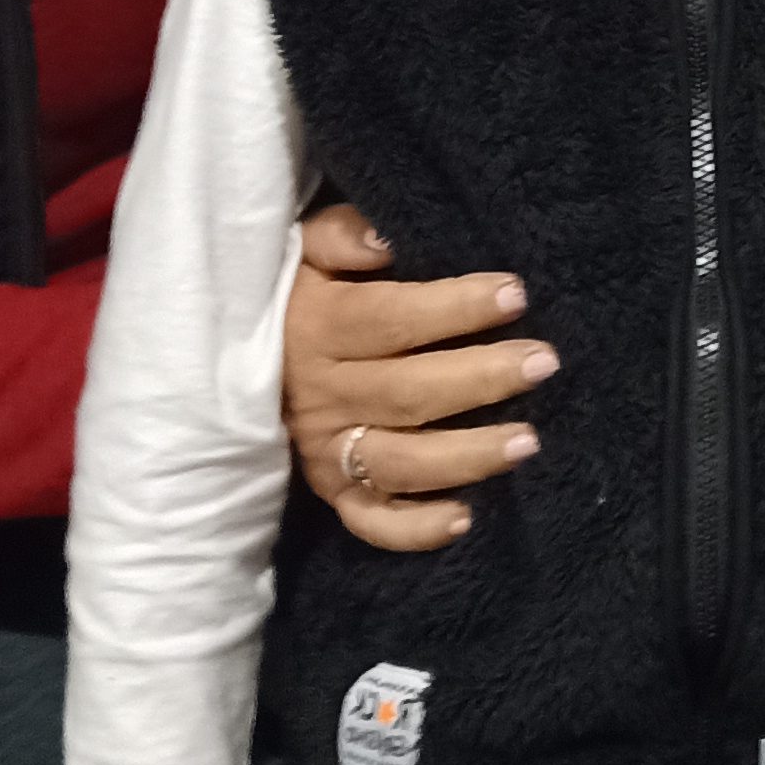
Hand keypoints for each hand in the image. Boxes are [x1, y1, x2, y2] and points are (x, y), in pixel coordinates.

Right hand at [285, 204, 554, 556]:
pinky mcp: (330, 491)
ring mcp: (325, 450)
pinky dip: (414, 529)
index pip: (389, 319)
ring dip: (466, 456)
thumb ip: (340, 235)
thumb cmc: (292, 293)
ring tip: (530, 440)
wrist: (221, 357)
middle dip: (481, 378)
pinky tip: (466, 517)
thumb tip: (384, 237)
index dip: (453, 308)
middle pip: (407, 393)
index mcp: (314, 328)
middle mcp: (320, 396)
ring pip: (400, 463)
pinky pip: (370, 522)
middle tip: (544, 362)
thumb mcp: (301, 249)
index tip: (515, 294)